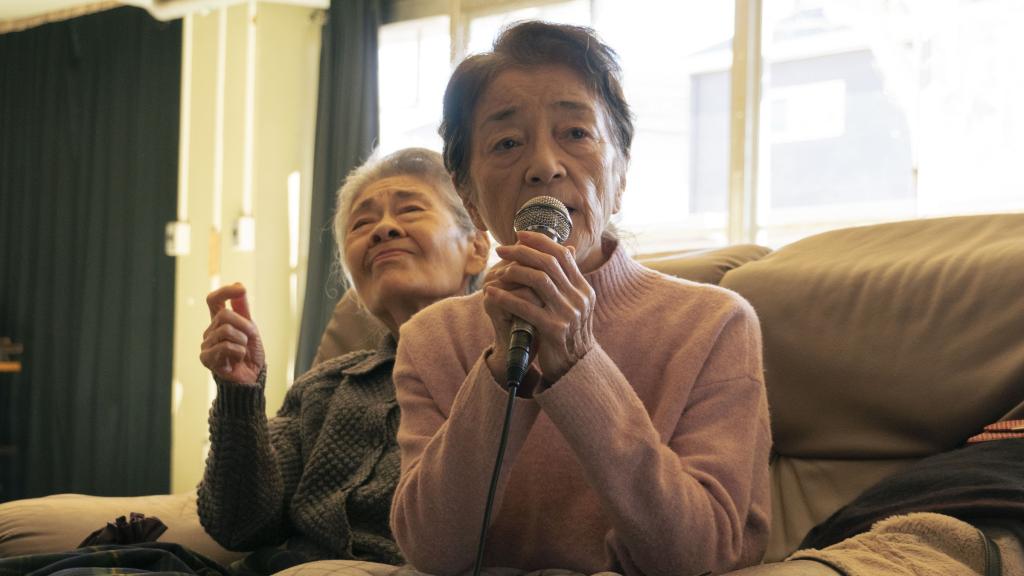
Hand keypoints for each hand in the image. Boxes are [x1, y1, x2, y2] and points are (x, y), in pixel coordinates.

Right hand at [199, 283, 265, 384]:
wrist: (252, 377)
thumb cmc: (250, 354)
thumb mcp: (250, 328)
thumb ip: (243, 309)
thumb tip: (239, 285)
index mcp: (219, 322)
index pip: (214, 299)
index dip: (225, 291)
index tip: (241, 289)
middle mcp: (210, 331)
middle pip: (225, 314)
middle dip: (244, 325)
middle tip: (250, 338)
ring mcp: (206, 344)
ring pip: (226, 330)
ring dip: (242, 341)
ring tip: (242, 351)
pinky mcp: (206, 358)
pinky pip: (225, 346)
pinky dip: (238, 352)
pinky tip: (237, 360)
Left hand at [483, 231, 595, 385]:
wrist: (575, 370)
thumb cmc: (566, 335)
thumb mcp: (571, 306)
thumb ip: (565, 282)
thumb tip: (561, 250)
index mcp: (584, 289)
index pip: (563, 255)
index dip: (540, 241)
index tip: (520, 235)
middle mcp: (580, 298)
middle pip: (549, 263)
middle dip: (523, 252)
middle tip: (501, 249)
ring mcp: (569, 314)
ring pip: (539, 280)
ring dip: (514, 271)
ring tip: (497, 271)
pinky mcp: (555, 330)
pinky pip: (527, 307)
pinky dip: (507, 297)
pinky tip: (491, 293)